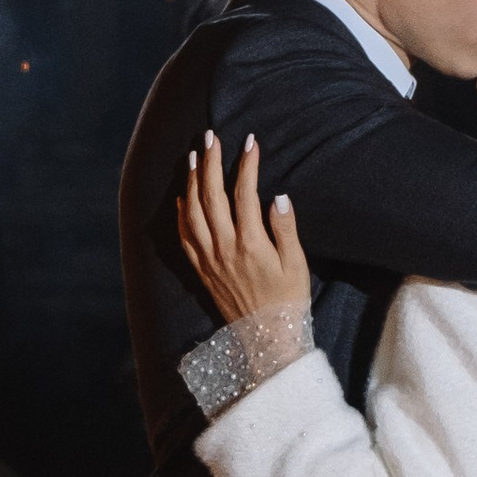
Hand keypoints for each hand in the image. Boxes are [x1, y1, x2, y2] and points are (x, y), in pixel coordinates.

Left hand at [178, 131, 310, 321]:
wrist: (265, 339)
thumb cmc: (288, 301)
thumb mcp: (296, 265)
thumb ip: (286, 229)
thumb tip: (278, 197)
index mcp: (250, 243)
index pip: (244, 193)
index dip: (246, 164)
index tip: (250, 142)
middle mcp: (223, 247)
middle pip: (211, 195)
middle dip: (210, 162)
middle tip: (211, 137)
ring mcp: (208, 258)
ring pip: (192, 211)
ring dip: (191, 181)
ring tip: (193, 157)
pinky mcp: (201, 270)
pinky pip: (184, 236)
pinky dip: (181, 213)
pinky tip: (181, 197)